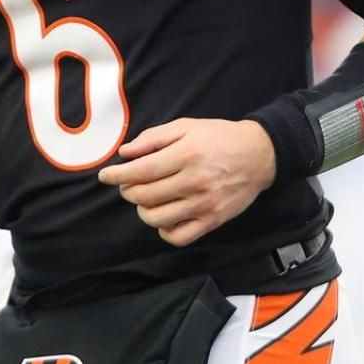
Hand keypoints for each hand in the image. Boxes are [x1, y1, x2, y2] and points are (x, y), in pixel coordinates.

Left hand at [96, 118, 276, 247]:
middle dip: (127, 190)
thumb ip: (153, 138)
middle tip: (127, 183)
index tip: (105, 176)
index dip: (117, 175)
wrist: (259, 155)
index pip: (141, 171)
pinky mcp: (212, 221)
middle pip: (145, 196)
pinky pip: (179, 237)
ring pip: (157, 218)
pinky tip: (163, 216)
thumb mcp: (185, 126)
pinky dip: (164, 229)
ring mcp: (204, 205)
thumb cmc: (219, 137)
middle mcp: (194, 182)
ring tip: (145, 198)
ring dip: (142, 209)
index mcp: (186, 155)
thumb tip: (125, 153)